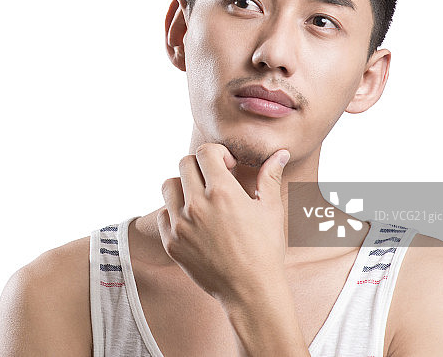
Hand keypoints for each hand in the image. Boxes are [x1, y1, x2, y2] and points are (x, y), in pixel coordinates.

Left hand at [157, 143, 290, 305]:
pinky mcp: (171, 243)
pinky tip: (193, 222)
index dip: (218, 154)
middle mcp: (197, 205)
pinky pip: (163, 214)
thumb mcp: (271, 211)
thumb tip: (279, 154)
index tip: (228, 167)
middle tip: (214, 180)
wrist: (250, 291)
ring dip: (183, 186)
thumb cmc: (265, 251)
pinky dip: (175, 213)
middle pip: (184, 163)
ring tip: (200, 199)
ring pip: (169, 186)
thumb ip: (270, 178)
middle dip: (200, 166)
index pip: (205, 152)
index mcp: (222, 192)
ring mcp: (181, 225)